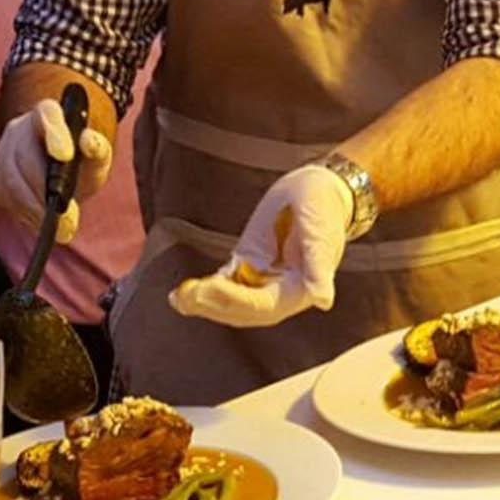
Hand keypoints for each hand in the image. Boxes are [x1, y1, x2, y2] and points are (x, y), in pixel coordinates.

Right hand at [0, 98, 112, 243]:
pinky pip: (5, 196)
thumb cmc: (80, 161)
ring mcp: (4, 152)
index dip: (54, 133)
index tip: (65, 156)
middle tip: (69, 218)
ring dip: (35, 208)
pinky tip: (44, 223)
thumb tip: (89, 141)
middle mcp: (20, 129)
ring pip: (11, 180)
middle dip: (44, 189)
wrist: (61, 173)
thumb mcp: (97, 157)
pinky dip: (26, 213)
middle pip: (23, 155)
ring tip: (61, 228)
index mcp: (48, 114)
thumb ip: (98, 150)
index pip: (46, 115)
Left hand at [169, 163, 352, 326]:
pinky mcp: (249, 266)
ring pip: (232, 303)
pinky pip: (225, 286)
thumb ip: (318, 265)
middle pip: (245, 311)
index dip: (239, 299)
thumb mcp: (320, 230)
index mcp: (301, 288)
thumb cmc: (323, 206)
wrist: (316, 189)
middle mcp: (281, 291)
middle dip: (216, 305)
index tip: (212, 286)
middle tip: (189, 295)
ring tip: (177, 300)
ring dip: (205, 304)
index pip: (266, 304)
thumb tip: (322, 301)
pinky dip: (204, 292)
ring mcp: (263, 280)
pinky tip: (182, 296)